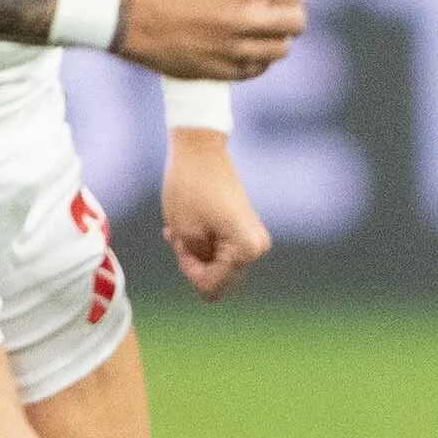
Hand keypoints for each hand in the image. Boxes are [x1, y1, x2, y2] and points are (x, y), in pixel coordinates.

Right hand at [115, 0, 304, 79]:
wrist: (134, 19)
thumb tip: (284, 0)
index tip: (284, 0)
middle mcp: (242, 17)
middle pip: (296, 22)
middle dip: (292, 21)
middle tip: (281, 23)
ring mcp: (233, 46)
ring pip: (281, 50)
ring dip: (275, 44)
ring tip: (260, 40)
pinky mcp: (222, 70)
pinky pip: (257, 70)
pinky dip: (257, 63)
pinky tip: (245, 55)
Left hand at [158, 128, 270, 299]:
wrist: (200, 150)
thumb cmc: (189, 188)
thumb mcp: (186, 234)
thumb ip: (199, 265)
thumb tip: (212, 287)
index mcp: (246, 250)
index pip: (211, 285)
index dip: (188, 268)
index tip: (181, 242)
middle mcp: (257, 248)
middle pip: (218, 280)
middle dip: (194, 264)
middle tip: (180, 236)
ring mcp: (254, 239)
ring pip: (218, 267)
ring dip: (196, 255)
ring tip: (182, 230)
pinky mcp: (246, 231)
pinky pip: (222, 253)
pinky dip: (202, 246)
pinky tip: (187, 228)